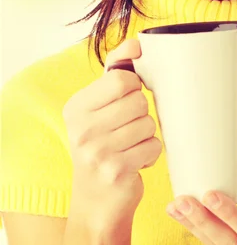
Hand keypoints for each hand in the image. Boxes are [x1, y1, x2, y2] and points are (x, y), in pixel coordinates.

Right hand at [62, 39, 161, 222]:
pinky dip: (150, 152)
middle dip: (141, 113)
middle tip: (127, 128)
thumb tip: (137, 44)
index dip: (133, 88)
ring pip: (149, 123)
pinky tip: (134, 159)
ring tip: (130, 144)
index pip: (123, 79)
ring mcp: (97, 152)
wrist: (96, 200)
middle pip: (139, 101)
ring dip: (146, 134)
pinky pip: (153, 146)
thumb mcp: (100, 104)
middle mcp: (81, 129)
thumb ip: (117, 68)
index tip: (123, 101)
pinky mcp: (116, 171)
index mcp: (75, 107)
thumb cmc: (102, 142)